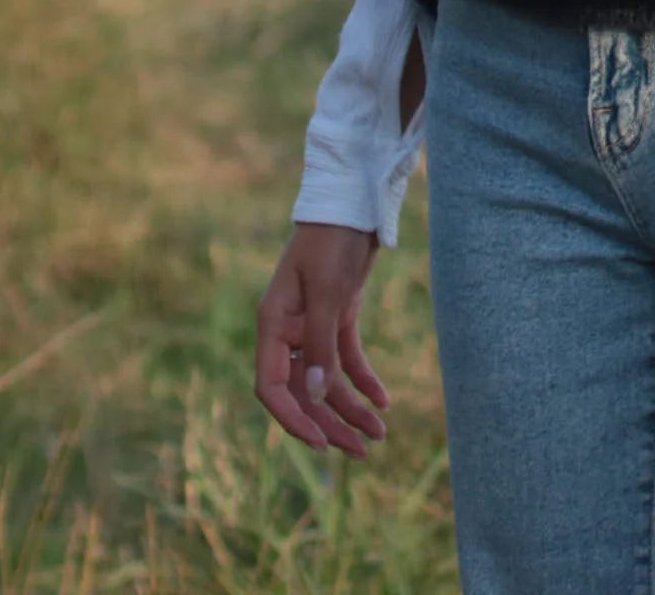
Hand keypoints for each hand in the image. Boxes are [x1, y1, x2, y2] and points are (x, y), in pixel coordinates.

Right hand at [256, 224, 391, 457]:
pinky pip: (346, 359)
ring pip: (328, 380)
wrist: (353, 203)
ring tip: (380, 433)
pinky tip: (382, 401)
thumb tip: (315, 398)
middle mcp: (289, 331)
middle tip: (363, 451)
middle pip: (305, 391)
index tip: (319, 442)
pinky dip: (363, 380)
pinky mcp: (339, 316)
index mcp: (273, 326)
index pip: (272, 388)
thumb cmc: (331, 242)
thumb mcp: (328, 294)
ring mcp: (314, 325)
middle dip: (331, 422)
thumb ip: (320, 346)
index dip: (293, 418)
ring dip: (351, 407)